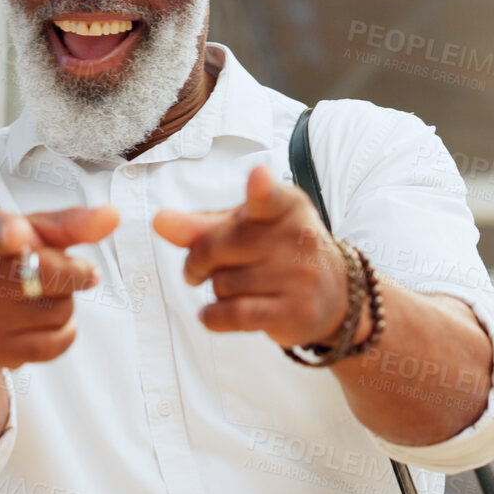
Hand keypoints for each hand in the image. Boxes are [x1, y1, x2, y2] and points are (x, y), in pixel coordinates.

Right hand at [0, 206, 119, 368]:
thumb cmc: (6, 262)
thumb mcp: (28, 234)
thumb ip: (70, 223)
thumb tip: (114, 215)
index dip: (9, 233)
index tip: (17, 234)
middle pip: (49, 272)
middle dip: (75, 272)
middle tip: (82, 271)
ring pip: (61, 308)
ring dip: (67, 302)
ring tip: (43, 297)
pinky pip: (58, 341)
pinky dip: (66, 330)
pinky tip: (47, 321)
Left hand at [153, 165, 352, 348]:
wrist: (333, 297)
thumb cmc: (278, 253)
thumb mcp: (247, 229)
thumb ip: (202, 225)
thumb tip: (160, 221)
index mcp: (286, 207)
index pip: (269, 196)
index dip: (260, 188)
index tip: (258, 176)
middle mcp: (298, 238)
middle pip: (216, 247)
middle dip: (198, 262)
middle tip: (199, 270)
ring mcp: (300, 277)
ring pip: (221, 284)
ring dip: (215, 290)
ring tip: (237, 288)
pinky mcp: (293, 313)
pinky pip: (232, 315)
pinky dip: (212, 317)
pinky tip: (212, 315)